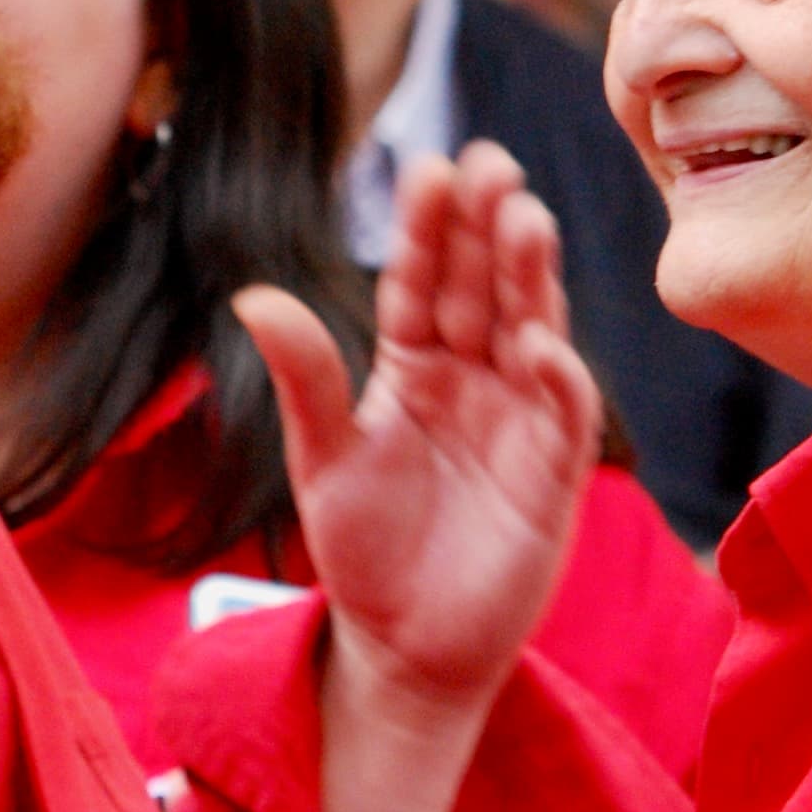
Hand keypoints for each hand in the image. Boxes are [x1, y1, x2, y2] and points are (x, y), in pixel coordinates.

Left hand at [235, 139, 599, 716]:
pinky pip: (559, 418)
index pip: (420, 282)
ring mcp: (517, 420)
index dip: (426, 229)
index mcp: (412, 366)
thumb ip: (304, 379)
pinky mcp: (550, 477)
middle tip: (489, 162)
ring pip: (531, 331)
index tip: (427, 166)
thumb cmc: (364, 550)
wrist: (405, 649)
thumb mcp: (323, 459)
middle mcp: (472, 379)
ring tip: (524, 217)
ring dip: (531, 278)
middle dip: (487, 226)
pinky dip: (556, 380)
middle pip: (483, 288)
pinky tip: (541, 346)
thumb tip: (252, 296)